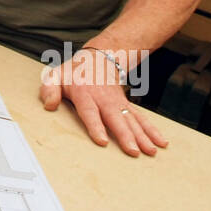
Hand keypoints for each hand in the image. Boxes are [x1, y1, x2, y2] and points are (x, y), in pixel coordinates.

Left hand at [39, 48, 167, 156]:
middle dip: (125, 136)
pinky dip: (153, 130)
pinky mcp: (126, 107)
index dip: (96, 126)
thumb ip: (49, 89)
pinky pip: (141, 119)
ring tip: (151, 151)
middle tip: (133, 151)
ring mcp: (118, 103)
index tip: (102, 141)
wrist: (97, 59)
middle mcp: (104, 100)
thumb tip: (48, 105)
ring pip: (132, 120)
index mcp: (85, 94)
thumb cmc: (73, 73)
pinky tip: (162, 143)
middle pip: (115, 119)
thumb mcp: (54, 76)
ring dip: (143, 136)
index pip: (90, 112)